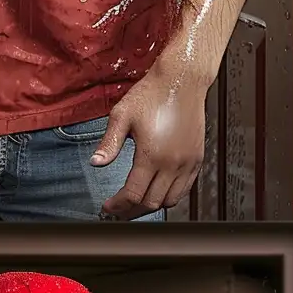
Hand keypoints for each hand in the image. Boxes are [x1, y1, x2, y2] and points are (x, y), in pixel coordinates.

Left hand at [93, 47, 210, 218]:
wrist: (182, 80)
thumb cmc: (151, 94)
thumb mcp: (121, 116)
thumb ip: (108, 143)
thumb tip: (95, 163)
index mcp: (152, 155)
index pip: (133, 194)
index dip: (117, 206)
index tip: (107, 207)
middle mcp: (173, 163)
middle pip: (151, 203)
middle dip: (130, 211)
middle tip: (116, 210)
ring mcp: (188, 162)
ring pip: (170, 200)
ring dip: (150, 206)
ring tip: (133, 204)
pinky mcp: (197, 158)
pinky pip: (185, 188)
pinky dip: (169, 196)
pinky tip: (155, 191)